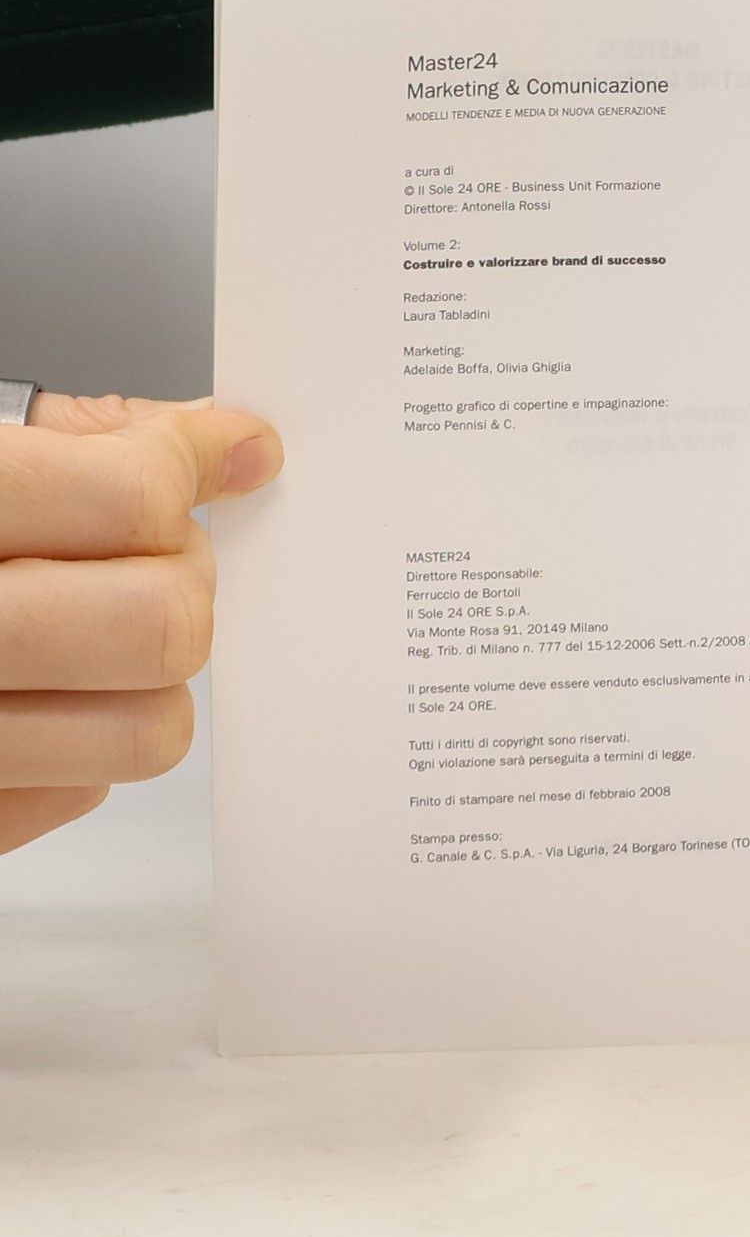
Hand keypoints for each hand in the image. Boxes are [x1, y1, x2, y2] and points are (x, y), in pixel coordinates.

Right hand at [0, 395, 282, 854]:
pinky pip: (81, 793)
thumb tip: (232, 445)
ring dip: (146, 677)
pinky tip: (31, 690)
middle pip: (160, 625)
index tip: (209, 454)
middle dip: (176, 579)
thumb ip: (77, 444)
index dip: (183, 465)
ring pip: (151, 731)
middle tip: (144, 550)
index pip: (125, 499)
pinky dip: (81, 742)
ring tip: (92, 627)